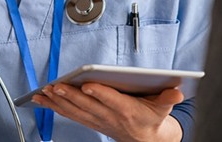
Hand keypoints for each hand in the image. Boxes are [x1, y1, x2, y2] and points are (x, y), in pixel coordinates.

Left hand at [32, 82, 183, 141]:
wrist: (144, 139)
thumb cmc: (152, 117)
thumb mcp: (164, 107)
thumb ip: (169, 98)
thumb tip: (178, 91)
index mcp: (127, 110)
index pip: (112, 100)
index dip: (100, 93)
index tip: (88, 85)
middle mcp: (110, 116)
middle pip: (88, 105)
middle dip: (70, 96)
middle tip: (56, 86)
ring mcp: (97, 120)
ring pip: (75, 110)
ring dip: (58, 102)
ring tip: (44, 92)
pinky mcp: (89, 121)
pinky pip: (70, 114)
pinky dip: (55, 107)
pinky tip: (43, 99)